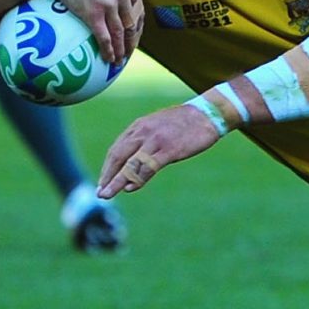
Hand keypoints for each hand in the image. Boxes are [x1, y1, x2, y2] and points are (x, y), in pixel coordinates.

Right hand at [53, 0, 145, 66]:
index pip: (139, 11)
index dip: (139, 28)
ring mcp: (109, 5)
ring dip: (121, 50)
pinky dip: (108, 50)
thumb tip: (123, 2)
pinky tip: (109, 58)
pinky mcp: (93, 13)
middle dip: (132, 42)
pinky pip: (104, 36)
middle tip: (129, 53)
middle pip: (132, 25)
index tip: (135, 37)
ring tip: (120, 60)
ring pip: (120, 33)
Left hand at [96, 102, 222, 198]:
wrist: (208, 113)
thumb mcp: (159, 126)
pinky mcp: (169, 149)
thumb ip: (146, 139)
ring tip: (107, 194)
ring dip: (116, 181)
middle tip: (101, 192)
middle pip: (118, 156)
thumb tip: (136, 158)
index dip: (108, 167)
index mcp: (139, 126)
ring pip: (129, 163)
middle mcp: (143, 132)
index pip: (116, 149)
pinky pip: (148, 167)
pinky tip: (129, 188)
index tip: (104, 181)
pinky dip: (137, 178)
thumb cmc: (185, 122)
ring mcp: (155, 140)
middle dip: (107, 176)